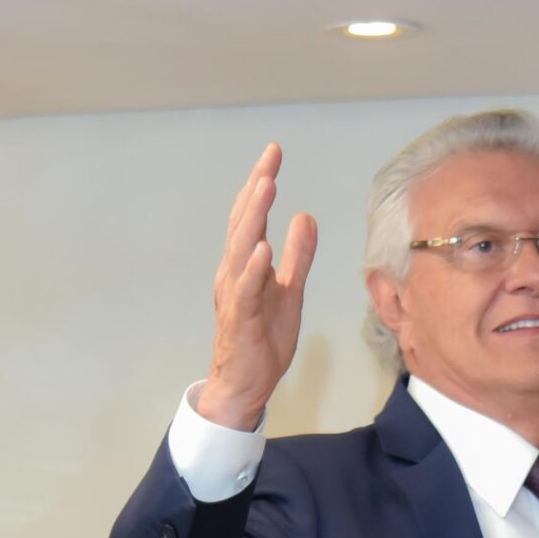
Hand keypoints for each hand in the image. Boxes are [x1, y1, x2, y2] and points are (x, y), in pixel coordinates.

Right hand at [199, 143, 317, 430]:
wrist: (245, 384)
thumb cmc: (263, 338)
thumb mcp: (290, 290)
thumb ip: (298, 256)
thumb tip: (305, 217)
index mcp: (244, 264)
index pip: (251, 216)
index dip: (261, 183)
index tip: (274, 153)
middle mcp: (233, 273)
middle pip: (243, 222)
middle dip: (256, 188)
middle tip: (270, 158)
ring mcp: (235, 295)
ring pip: (240, 249)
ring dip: (253, 217)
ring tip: (266, 186)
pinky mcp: (241, 319)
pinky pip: (245, 291)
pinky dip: (252, 269)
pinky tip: (262, 248)